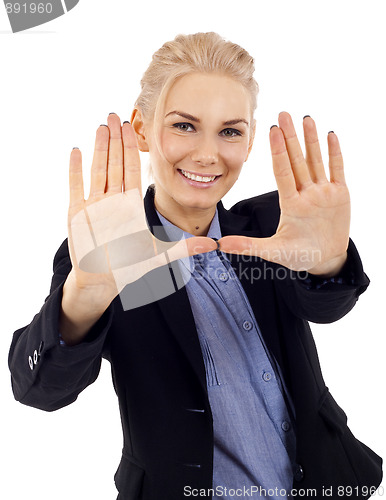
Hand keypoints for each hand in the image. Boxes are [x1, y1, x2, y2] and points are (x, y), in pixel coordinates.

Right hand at [67, 113, 215, 302]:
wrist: (102, 282)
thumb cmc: (128, 269)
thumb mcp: (159, 256)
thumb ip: (184, 248)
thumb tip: (214, 245)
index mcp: (131, 205)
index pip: (133, 170)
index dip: (133, 150)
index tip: (134, 129)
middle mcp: (113, 201)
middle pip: (115, 163)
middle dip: (116, 140)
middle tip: (116, 115)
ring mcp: (95, 205)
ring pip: (98, 169)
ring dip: (99, 148)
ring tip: (102, 125)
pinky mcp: (78, 213)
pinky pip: (77, 186)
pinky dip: (76, 169)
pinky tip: (77, 150)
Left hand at [219, 112, 349, 276]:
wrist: (325, 260)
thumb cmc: (299, 255)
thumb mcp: (274, 251)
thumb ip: (249, 246)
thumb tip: (221, 244)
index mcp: (290, 203)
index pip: (282, 172)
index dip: (278, 151)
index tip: (271, 130)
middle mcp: (305, 193)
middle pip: (298, 160)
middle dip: (291, 138)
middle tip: (284, 113)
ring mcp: (323, 192)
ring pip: (316, 160)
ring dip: (312, 140)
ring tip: (306, 118)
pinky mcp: (340, 195)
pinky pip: (337, 170)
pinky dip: (334, 154)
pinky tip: (330, 135)